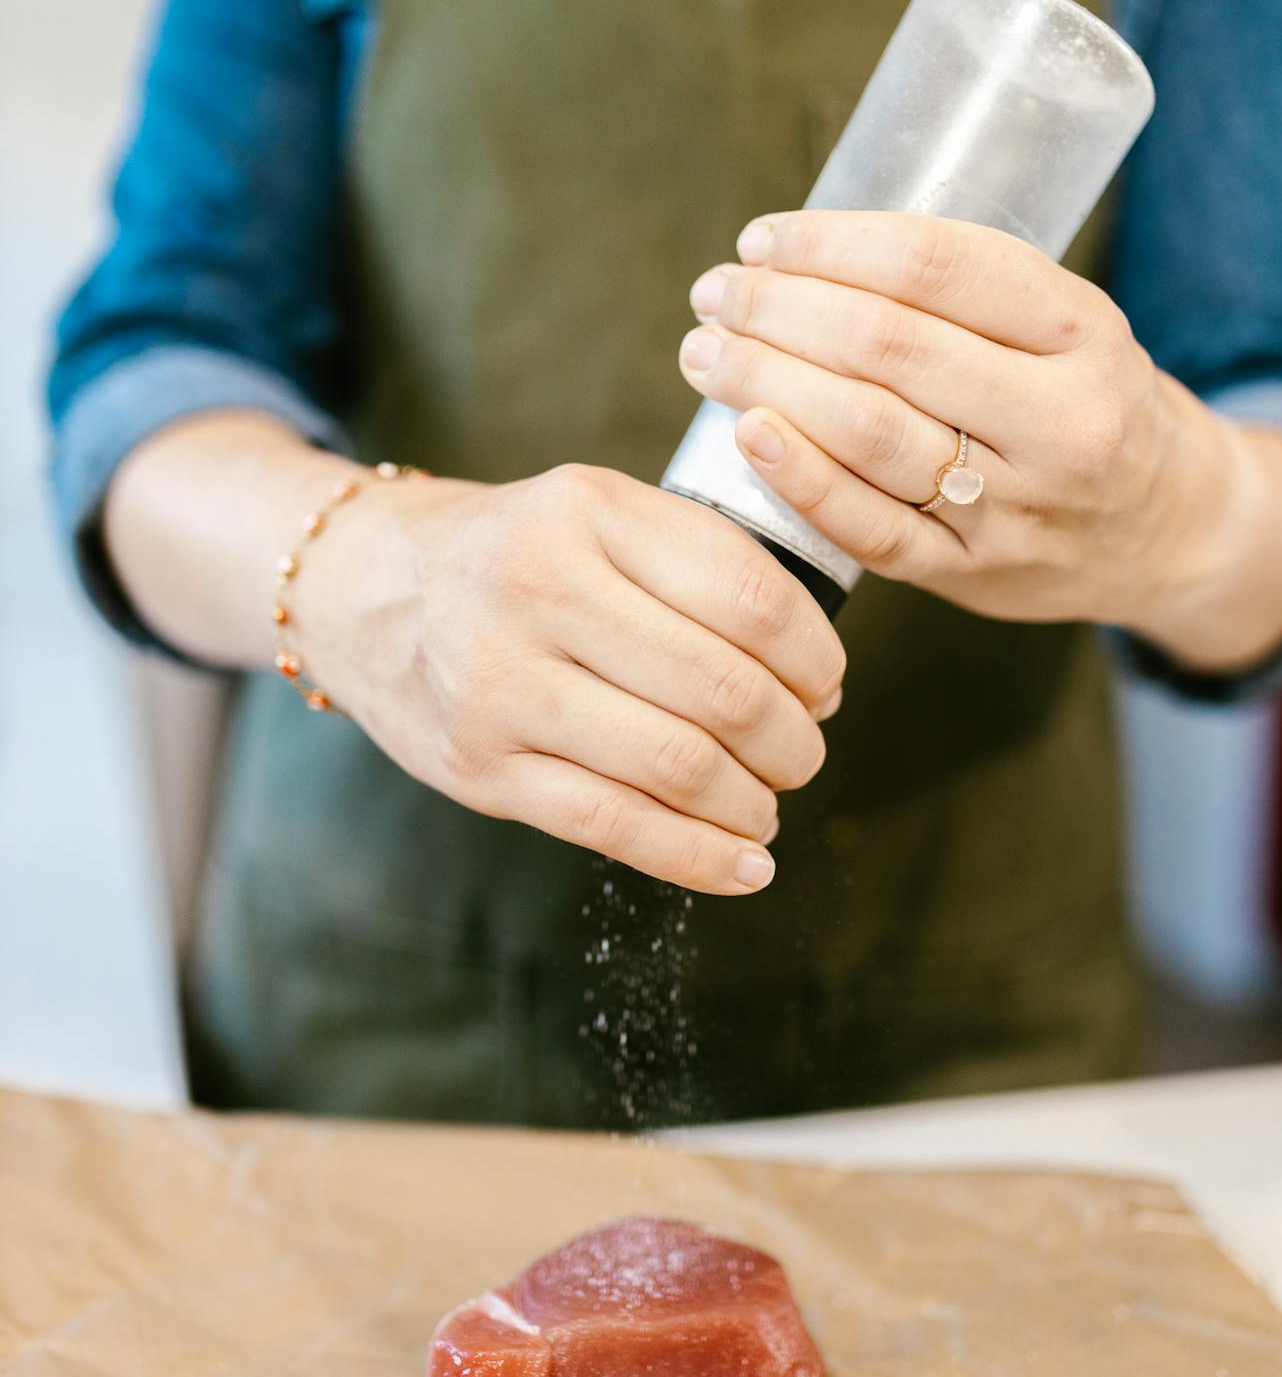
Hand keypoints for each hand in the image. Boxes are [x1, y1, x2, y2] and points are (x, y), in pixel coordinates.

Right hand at [296, 463, 844, 895]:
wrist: (360, 588)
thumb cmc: (515, 556)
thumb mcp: (596, 513)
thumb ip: (701, 569)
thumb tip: (819, 687)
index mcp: (587, 511)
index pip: (749, 597)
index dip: (815, 657)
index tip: (826, 684)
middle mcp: (537, 589)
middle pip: (722, 690)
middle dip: (792, 739)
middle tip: (803, 751)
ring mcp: (498, 683)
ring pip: (677, 766)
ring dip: (752, 803)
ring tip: (767, 805)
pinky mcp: (477, 766)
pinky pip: (614, 826)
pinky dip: (699, 858)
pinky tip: (744, 864)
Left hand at [678, 211, 1281, 660]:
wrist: (1168, 529)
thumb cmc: (1087, 402)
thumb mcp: (1069, 325)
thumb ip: (966, 293)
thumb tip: (800, 257)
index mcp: (1085, 331)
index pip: (936, 266)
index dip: (831, 245)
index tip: (760, 239)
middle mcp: (1060, 421)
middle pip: (890, 348)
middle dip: (781, 311)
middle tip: (714, 296)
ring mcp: (1017, 507)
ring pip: (872, 434)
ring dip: (769, 385)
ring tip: (707, 355)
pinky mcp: (975, 574)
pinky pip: (872, 529)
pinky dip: (800, 481)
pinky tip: (746, 436)